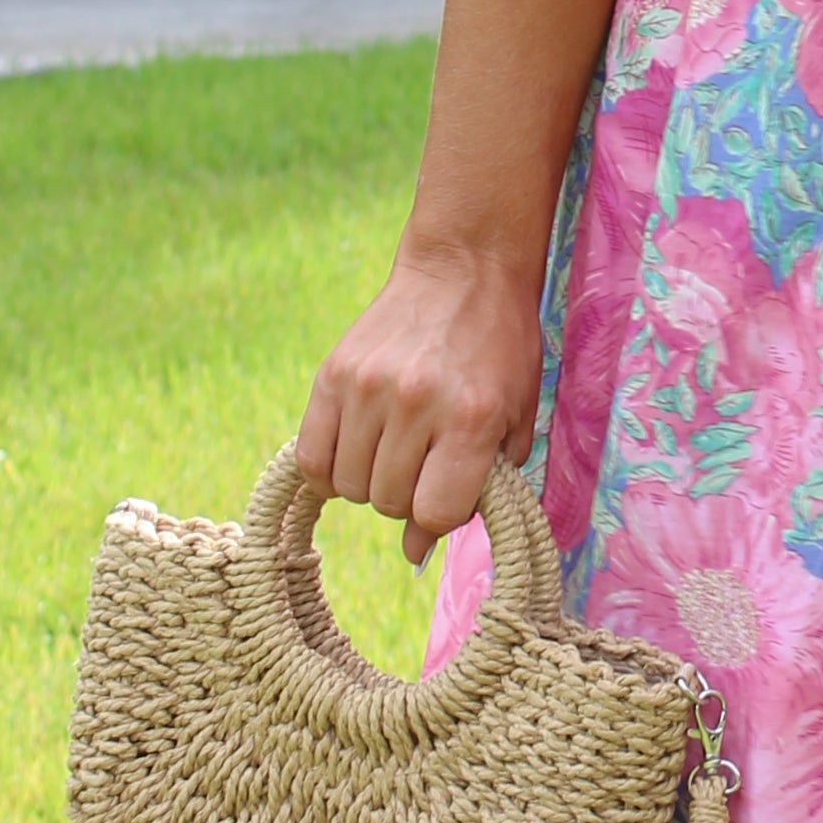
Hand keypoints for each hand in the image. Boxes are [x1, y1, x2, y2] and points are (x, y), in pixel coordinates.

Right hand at [294, 239, 545, 555]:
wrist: (464, 270)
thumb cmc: (500, 350)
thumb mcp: (512, 419)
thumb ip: (477, 489)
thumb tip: (416, 552)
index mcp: (470, 419)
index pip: (435, 513)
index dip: (441, 515)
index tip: (448, 493)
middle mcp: (416, 404)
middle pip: (389, 502)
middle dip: (407, 497)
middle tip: (424, 463)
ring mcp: (368, 388)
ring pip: (348, 486)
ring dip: (370, 483)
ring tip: (393, 450)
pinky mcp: (332, 374)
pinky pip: (311, 457)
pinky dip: (328, 471)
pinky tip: (352, 454)